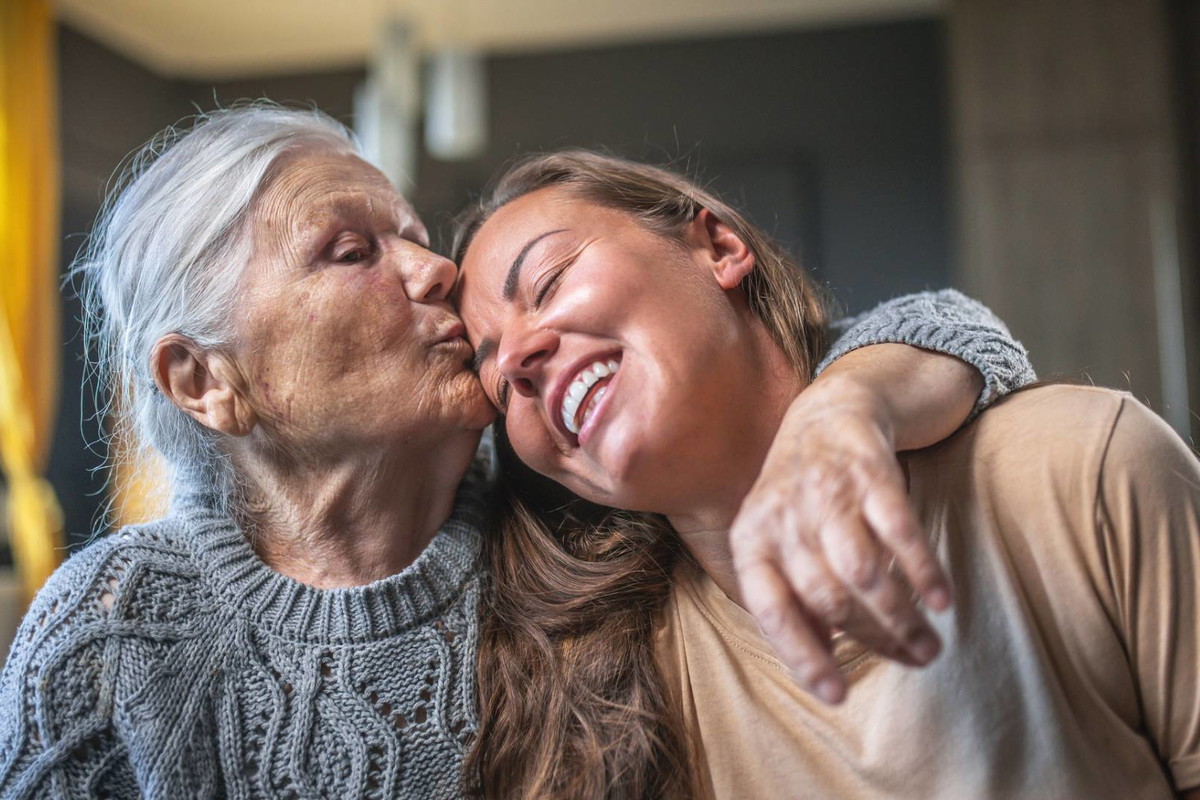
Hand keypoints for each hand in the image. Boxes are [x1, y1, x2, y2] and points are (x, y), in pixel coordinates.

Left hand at [729, 372, 952, 704]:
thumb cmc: (802, 499)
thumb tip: (820, 667)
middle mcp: (782, 518)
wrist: (826, 413)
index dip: (803, 656)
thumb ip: (794, 601)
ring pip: (860, 572)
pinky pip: (897, 529)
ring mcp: (825, 493)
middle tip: (915, 660)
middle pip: (827, 597)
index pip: (771, 610)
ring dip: (899, 616)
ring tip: (930, 644)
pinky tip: (941, 601)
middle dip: (873, 640)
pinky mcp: (867, 472)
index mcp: (751, 542)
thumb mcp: (780, 544)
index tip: (838, 695)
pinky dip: (920, 569)